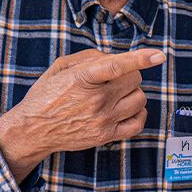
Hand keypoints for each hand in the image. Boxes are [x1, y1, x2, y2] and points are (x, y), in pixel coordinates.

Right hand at [0, 48, 164, 177]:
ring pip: (140, 99)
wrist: (33, 130)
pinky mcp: (106, 136)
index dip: (141, 59)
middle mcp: (95, 100)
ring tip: (117, 94)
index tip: (159, 55)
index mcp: (82, 78)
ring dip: (133, 93)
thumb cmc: (47, 94)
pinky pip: (138, 123)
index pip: (117, 66)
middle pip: (134, 80)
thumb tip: (115, 58)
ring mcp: (102, 119)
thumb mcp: (61, 67)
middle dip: (129, 74)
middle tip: (114, 79)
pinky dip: (139, 113)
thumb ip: (89, 57)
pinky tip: (128, 109)